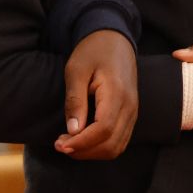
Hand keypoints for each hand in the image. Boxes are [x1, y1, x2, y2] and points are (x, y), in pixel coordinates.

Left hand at [55, 30, 137, 159]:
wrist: (114, 40)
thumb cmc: (92, 51)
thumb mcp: (76, 70)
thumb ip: (75, 100)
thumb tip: (73, 131)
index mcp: (117, 93)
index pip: (104, 130)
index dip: (81, 143)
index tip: (60, 144)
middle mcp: (130, 107)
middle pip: (111, 144)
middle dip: (84, 151)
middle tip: (60, 145)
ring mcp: (133, 112)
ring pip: (116, 147)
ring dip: (92, 152)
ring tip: (68, 144)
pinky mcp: (130, 115)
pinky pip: (119, 140)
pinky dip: (100, 147)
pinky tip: (82, 140)